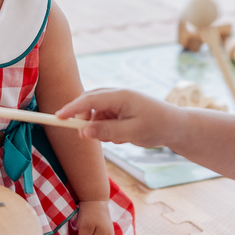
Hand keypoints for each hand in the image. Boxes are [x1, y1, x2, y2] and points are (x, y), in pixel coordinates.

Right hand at [56, 88, 181, 148]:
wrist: (176, 126)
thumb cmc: (157, 126)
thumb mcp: (131, 132)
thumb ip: (106, 131)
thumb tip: (83, 131)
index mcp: (120, 96)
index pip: (89, 99)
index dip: (71, 108)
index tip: (57, 118)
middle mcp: (117, 95)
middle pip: (89, 102)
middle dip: (83, 118)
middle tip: (83, 136)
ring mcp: (118, 101)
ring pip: (96, 113)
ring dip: (98, 127)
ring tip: (116, 139)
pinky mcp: (120, 109)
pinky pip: (104, 118)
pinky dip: (106, 129)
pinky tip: (121, 137)